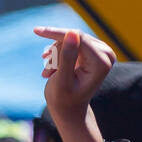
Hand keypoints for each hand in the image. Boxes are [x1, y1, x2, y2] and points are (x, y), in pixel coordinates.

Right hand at [33, 26, 115, 141]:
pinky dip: (59, 55)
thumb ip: (67, 57)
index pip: (78, 38)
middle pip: (74, 38)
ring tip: (48, 73)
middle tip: (45, 71)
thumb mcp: (62, 81)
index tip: (36, 31)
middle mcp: (105, 53)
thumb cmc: (64, 100)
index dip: (57, 34)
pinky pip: (72, 43)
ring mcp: (100, 51)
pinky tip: (52, 68)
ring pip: (71, 40)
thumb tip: (72, 32)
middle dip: (55, 53)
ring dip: (55, 55)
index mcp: (101, 62)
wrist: (69, 110)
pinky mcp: (93, 51)